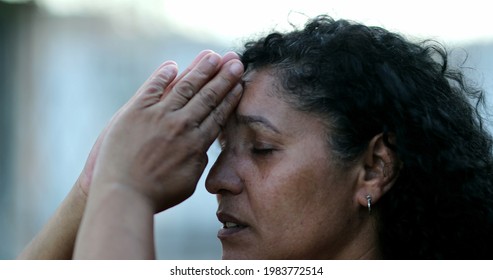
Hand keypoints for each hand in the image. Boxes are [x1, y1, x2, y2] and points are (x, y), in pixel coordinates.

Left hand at [88, 51, 242, 212]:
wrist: (123, 194)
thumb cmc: (157, 194)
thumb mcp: (188, 182)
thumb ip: (199, 162)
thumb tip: (204, 147)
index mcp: (195, 144)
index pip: (217, 114)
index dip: (230, 97)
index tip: (239, 84)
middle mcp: (180, 126)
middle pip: (207, 96)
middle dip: (223, 77)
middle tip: (236, 61)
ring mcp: (158, 116)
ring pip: (185, 87)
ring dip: (201, 69)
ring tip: (212, 56)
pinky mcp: (136, 112)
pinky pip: (152, 87)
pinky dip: (163, 75)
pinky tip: (173, 65)